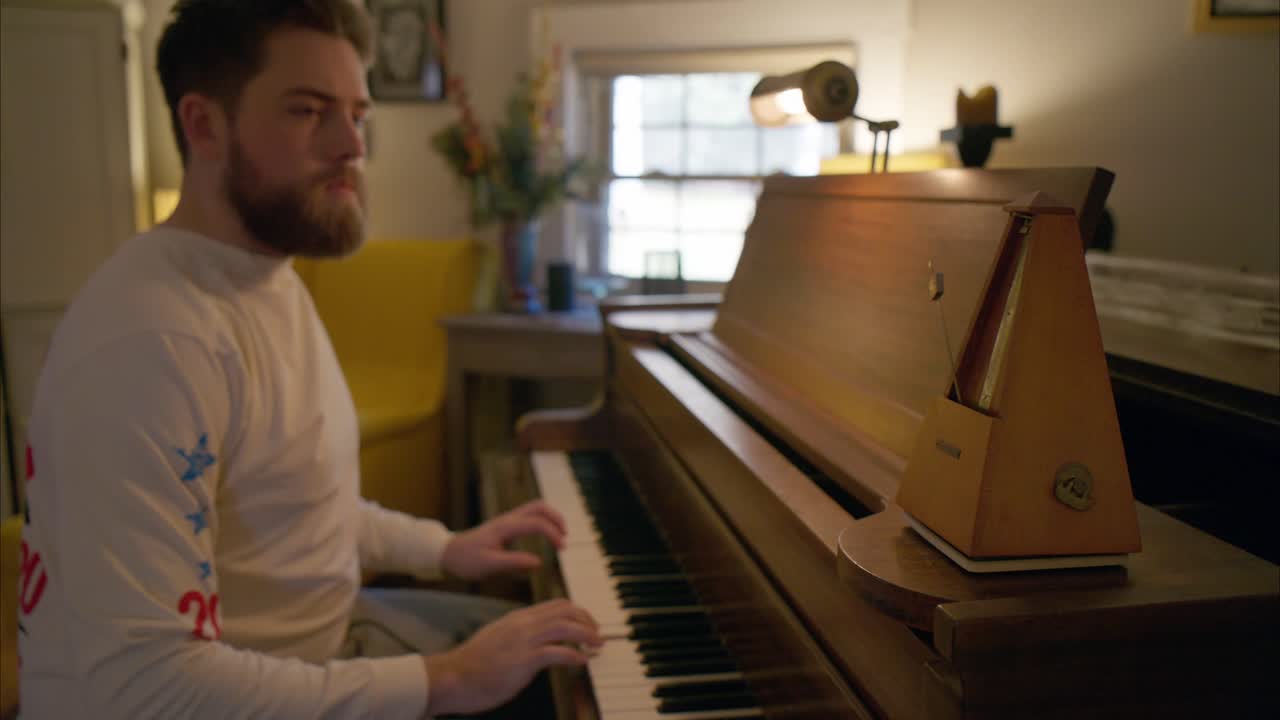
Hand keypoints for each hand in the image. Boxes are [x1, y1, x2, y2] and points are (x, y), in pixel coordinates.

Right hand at [421, 599, 600, 715]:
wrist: (453, 677)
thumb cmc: (473, 664)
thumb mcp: (498, 640)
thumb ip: (518, 636)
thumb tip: (537, 643)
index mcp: (518, 618)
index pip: (555, 605)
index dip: (578, 613)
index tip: (588, 625)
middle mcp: (522, 624)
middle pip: (565, 611)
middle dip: (587, 621)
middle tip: (598, 635)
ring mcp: (523, 641)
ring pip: (565, 627)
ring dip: (586, 635)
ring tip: (597, 645)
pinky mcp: (523, 661)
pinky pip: (557, 653)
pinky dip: (574, 655)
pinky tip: (582, 661)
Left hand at [440, 500, 565, 580]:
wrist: (449, 553)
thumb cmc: (467, 561)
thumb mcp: (489, 566)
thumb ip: (514, 563)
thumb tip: (539, 562)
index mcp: (506, 527)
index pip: (537, 523)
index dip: (553, 534)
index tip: (562, 549)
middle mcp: (508, 519)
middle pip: (539, 506)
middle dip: (556, 519)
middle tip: (565, 538)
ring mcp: (508, 519)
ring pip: (536, 508)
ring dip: (551, 518)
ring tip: (559, 537)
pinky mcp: (507, 524)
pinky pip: (530, 516)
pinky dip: (543, 522)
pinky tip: (545, 536)